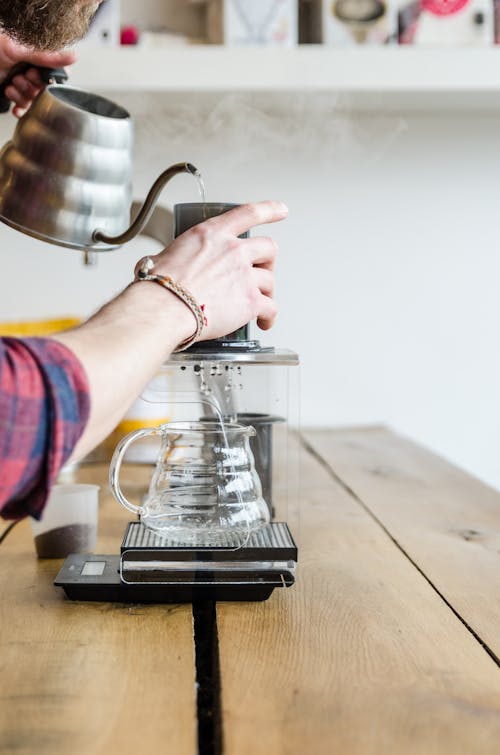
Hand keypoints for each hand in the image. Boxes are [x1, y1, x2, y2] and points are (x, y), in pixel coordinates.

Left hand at [0, 33, 75, 117]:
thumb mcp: (20, 50)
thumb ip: (47, 57)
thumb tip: (73, 57)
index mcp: (34, 58)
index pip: (53, 75)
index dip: (46, 81)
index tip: (36, 76)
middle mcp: (29, 70)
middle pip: (43, 90)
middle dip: (30, 88)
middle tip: (19, 78)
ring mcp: (20, 83)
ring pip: (32, 100)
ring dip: (21, 96)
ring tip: (10, 86)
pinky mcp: (12, 94)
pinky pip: (23, 108)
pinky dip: (19, 110)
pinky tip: (15, 108)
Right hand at [136, 200, 287, 342]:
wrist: (165, 309)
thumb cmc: (159, 287)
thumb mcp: (161, 258)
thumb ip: (170, 258)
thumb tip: (155, 265)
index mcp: (211, 235)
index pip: (248, 213)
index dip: (269, 210)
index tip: (280, 210)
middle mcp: (233, 251)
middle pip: (268, 248)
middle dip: (268, 261)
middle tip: (262, 272)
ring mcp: (244, 275)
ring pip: (270, 280)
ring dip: (266, 292)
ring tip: (259, 304)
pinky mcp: (251, 301)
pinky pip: (271, 307)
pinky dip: (269, 316)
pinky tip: (263, 321)